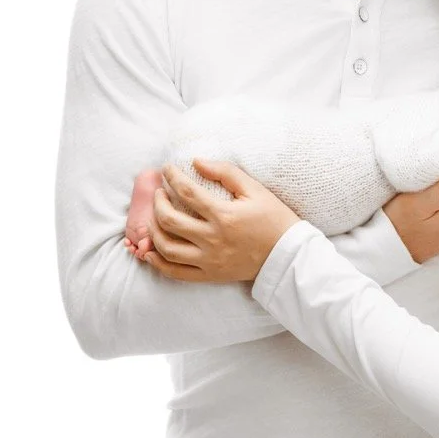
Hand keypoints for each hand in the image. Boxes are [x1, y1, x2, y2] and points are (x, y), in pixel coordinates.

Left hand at [141, 159, 300, 282]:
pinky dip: (158, 262)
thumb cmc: (275, 219)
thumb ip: (226, 172)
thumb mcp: (255, 189)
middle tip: (159, 192)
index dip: (172, 177)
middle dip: (158, 202)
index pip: (187, 192)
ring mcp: (209, 260)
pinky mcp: (210, 275)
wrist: (288, 255)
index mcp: (224, 215)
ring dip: (153, 230)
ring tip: (155, 218)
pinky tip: (150, 251)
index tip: (167, 169)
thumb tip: (196, 162)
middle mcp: (213, 239)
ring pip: (167, 248)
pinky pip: (175, 273)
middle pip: (170, 220)